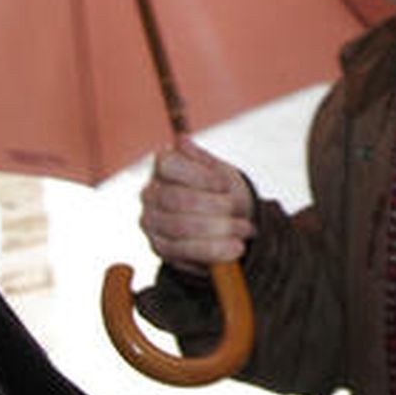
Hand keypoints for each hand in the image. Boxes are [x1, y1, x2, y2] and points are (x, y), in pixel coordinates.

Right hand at [139, 136, 255, 270]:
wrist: (225, 220)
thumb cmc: (221, 190)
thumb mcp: (219, 171)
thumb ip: (203, 159)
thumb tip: (182, 141)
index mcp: (162, 167)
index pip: (170, 166)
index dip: (198, 175)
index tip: (225, 185)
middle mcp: (150, 194)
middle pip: (176, 199)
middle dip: (214, 207)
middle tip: (242, 211)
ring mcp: (151, 222)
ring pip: (180, 228)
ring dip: (218, 230)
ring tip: (245, 230)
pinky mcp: (159, 248)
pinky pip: (184, 253)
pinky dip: (214, 251)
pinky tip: (236, 248)